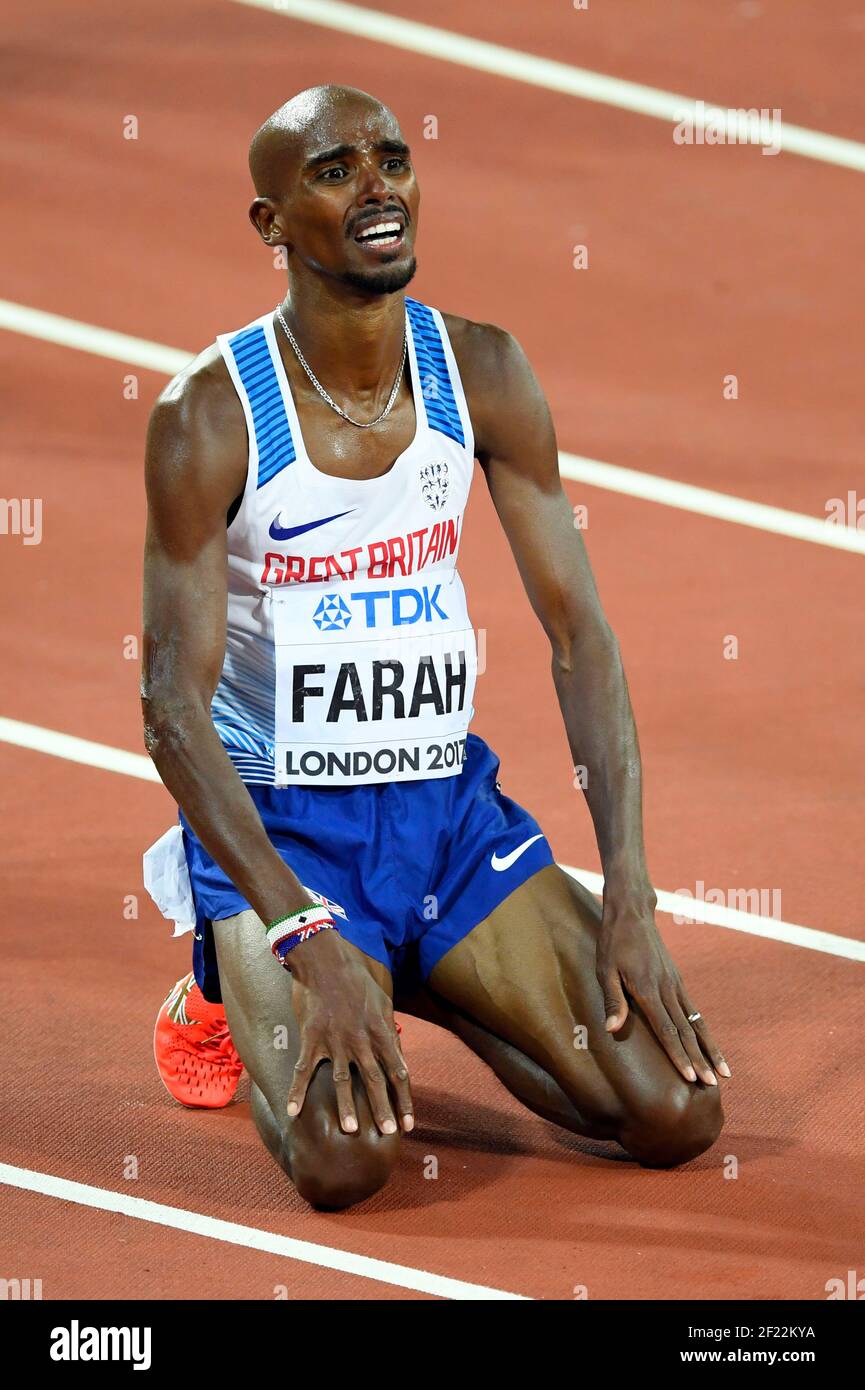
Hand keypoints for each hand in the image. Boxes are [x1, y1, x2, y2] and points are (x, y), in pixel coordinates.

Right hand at [284, 930, 413, 1134]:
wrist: (325, 960)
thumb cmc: (356, 979)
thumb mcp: (382, 1001)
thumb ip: (389, 1030)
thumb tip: (398, 1054)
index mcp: (381, 1032)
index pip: (398, 1072)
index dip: (405, 1099)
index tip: (409, 1122)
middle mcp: (361, 1040)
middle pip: (375, 1081)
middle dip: (383, 1109)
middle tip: (388, 1133)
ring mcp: (335, 1041)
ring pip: (344, 1081)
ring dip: (347, 1107)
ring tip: (351, 1131)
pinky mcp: (311, 1038)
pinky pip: (303, 1070)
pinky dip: (296, 1092)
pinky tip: (292, 1112)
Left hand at [596, 901, 730, 1085]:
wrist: (632, 914)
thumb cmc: (613, 943)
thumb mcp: (605, 970)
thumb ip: (613, 1000)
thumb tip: (612, 1029)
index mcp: (648, 990)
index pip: (667, 1030)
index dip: (678, 1056)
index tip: (691, 1077)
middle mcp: (667, 990)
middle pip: (686, 1032)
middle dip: (700, 1060)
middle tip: (712, 1085)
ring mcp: (676, 985)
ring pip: (697, 1023)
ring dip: (710, 1049)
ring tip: (724, 1072)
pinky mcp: (678, 982)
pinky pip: (695, 1011)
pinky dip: (705, 1031)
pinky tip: (711, 1046)